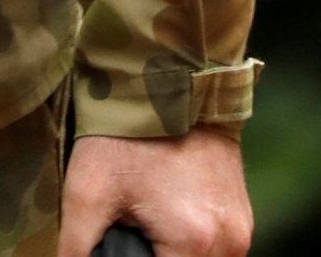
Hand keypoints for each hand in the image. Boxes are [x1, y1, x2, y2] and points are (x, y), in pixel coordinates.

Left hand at [61, 127, 251, 256]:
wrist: (171, 80)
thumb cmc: (127, 135)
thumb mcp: (86, 193)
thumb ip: (78, 249)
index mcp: (194, 243)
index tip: (119, 244)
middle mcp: (229, 242)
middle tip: (129, 228)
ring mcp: (241, 229)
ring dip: (170, 254)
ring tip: (144, 222)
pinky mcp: (242, 216)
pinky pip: (213, 249)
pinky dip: (187, 245)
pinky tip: (163, 219)